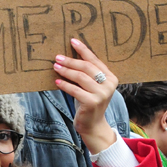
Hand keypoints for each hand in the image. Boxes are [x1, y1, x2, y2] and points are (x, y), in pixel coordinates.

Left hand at [53, 39, 117, 153]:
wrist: (92, 125)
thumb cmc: (89, 102)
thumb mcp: (90, 86)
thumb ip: (86, 73)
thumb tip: (71, 55)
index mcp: (111, 77)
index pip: (95, 60)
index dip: (83, 49)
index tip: (72, 41)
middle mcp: (109, 85)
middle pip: (87, 67)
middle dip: (71, 60)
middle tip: (58, 57)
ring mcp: (101, 94)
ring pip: (81, 77)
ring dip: (66, 71)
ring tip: (55, 67)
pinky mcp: (92, 103)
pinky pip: (75, 90)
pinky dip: (64, 84)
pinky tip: (57, 81)